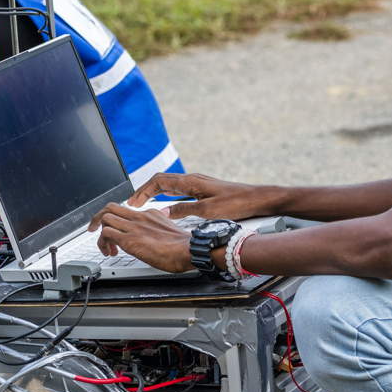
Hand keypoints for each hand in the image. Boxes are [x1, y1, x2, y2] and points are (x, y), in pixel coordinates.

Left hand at [91, 203, 197, 271]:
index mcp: (149, 214)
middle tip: (94, 230)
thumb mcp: (170, 228)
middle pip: (110, 207)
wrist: (189, 249)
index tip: (117, 233)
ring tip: (105, 247)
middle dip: (98, 218)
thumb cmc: (184, 245)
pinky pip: (106, 233)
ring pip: (105, 218)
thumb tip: (160, 224)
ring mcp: (133, 227)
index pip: (126, 211)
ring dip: (100, 234)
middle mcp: (139, 217)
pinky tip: (109, 252)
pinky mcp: (129, 240)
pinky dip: (103, 242)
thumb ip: (161, 224)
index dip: (118, 221)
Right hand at [125, 171, 273, 221]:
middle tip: (133, 204)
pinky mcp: (204, 189)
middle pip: (161, 181)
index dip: (142, 191)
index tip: (133, 203)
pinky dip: (166, 194)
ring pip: (169, 184)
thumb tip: (163, 212)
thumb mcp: (207, 211)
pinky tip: (167, 203)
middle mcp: (193, 179)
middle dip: (145, 191)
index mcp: (191, 182)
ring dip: (155, 192)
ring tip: (144, 204)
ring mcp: (199, 183)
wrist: (258, 198)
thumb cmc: (237, 203)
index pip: (158, 181)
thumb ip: (184, 210)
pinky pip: (179, 189)